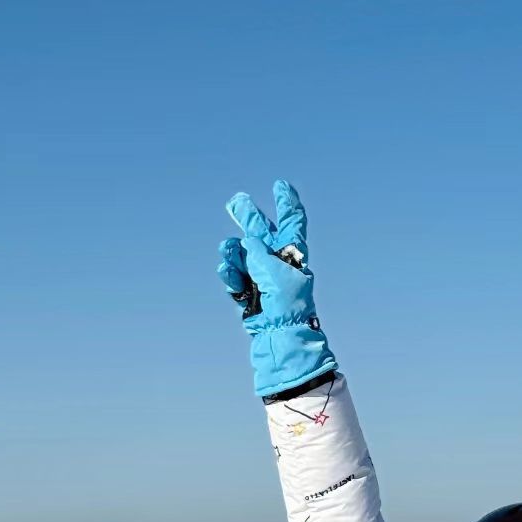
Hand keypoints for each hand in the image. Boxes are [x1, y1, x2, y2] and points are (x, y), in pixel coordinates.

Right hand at [217, 179, 336, 398]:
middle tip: (237, 201)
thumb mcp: (275, 270)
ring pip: (242, 255)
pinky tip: (228, 272)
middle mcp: (278, 264)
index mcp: (294, 255)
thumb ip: (259, 251)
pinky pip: (234, 276)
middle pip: (262, 234)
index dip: (287, 204)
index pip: (292, 223)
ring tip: (228, 253)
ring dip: (232, 253)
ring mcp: (263, 278)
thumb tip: (246, 243)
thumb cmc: (287, 303)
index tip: (281, 186)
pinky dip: (229, 273)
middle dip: (250, 217)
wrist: (280, 335)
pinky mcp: (249, 293)